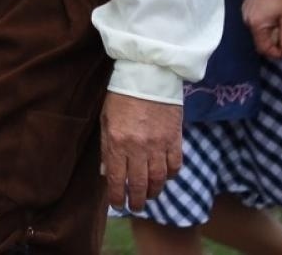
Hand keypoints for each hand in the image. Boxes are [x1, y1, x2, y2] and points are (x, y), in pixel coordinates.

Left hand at [101, 92, 181, 211]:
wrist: (148, 75)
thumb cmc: (122, 96)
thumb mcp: (106, 120)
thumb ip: (106, 148)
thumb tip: (107, 173)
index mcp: (117, 141)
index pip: (118, 179)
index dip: (118, 197)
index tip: (118, 205)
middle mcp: (138, 146)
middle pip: (140, 184)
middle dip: (138, 200)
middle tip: (136, 206)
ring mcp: (159, 143)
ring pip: (159, 179)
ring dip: (155, 192)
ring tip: (150, 195)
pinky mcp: (175, 138)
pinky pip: (175, 166)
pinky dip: (170, 176)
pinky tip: (165, 177)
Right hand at [242, 0, 281, 60]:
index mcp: (256, 25)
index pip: (263, 49)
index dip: (276, 54)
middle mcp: (247, 20)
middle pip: (259, 40)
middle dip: (273, 44)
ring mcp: (245, 12)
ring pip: (257, 31)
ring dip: (268, 34)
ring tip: (281, 29)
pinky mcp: (246, 6)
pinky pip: (254, 21)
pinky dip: (264, 25)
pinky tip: (273, 19)